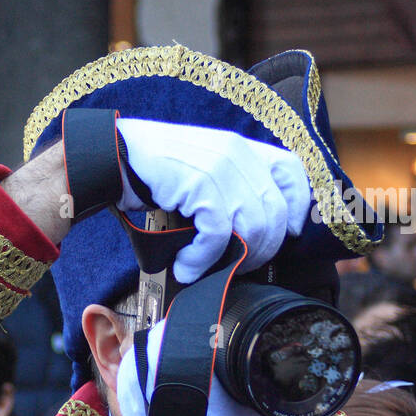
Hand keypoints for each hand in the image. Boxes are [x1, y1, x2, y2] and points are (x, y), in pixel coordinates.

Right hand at [115, 118, 310, 283]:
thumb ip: (233, 187)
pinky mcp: (201, 185)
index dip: (298, 207)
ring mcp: (221, 168)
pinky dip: (203, 259)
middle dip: (262, 249)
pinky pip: (218, 235)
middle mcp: (238, 153)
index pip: (292, 173)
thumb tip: (255, 229)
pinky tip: (187, 265)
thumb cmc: (158, 170)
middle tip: (239, 265)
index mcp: (244, 147)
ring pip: (254, 227)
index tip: (290, 233)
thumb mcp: (205, 168)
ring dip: (233, 259)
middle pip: (276, 212)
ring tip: (208, 268)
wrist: (116, 155)